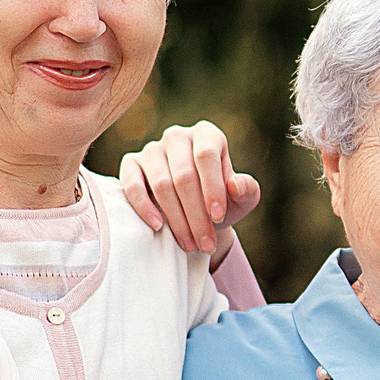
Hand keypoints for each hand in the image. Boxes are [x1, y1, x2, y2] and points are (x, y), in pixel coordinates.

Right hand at [117, 121, 260, 255]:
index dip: (212, 189)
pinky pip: (132, 185)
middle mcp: (177, 136)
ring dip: (176, 219)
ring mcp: (152, 149)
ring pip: (161, 184)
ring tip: (190, 244)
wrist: (194, 212)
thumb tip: (235, 186)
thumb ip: (247, 190)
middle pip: (184, 175)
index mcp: (207, 135)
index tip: (219, 218)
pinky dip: (144, 207)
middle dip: (196, 215)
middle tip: (206, 244)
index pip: (206, 156)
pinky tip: (158, 226)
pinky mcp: (131, 164)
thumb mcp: (241, 199)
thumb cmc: (220, 201)